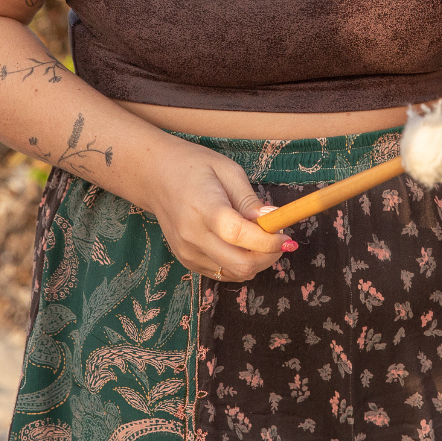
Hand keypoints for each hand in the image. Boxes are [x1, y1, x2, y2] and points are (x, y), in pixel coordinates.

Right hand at [141, 140, 290, 280]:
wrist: (155, 178)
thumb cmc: (194, 167)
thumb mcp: (227, 170)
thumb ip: (249, 199)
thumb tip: (272, 220)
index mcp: (204, 208)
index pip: (239, 235)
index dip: (268, 241)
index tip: (286, 237)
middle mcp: (193, 236)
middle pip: (240, 264)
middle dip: (268, 256)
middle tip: (279, 239)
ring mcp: (188, 252)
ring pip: (234, 273)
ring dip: (256, 262)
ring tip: (260, 239)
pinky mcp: (187, 261)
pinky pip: (222, 272)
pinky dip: (239, 264)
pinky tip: (242, 244)